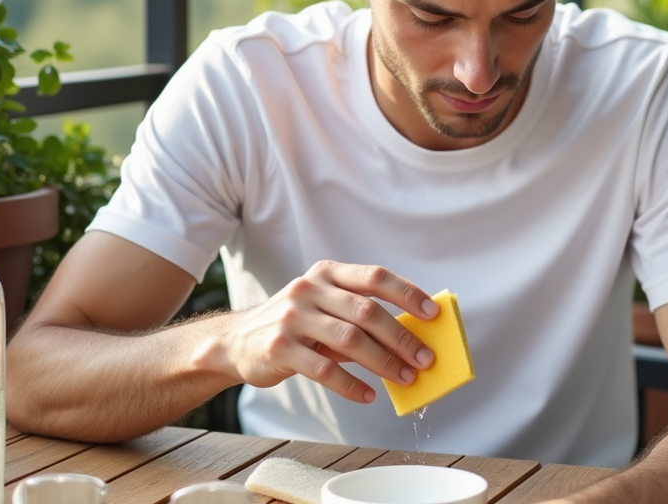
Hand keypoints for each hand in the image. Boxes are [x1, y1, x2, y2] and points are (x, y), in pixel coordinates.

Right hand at [207, 261, 436, 403]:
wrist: (235, 342)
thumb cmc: (295, 324)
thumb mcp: (323, 307)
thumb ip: (359, 314)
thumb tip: (408, 335)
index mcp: (326, 273)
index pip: (374, 276)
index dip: (407, 293)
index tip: (432, 313)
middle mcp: (309, 290)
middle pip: (367, 311)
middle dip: (401, 337)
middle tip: (425, 358)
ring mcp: (292, 318)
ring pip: (349, 340)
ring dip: (383, 362)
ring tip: (404, 378)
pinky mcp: (279, 349)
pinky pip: (324, 369)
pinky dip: (351, 385)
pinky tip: (368, 395)